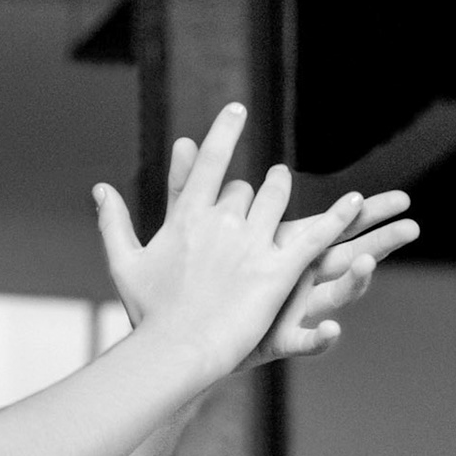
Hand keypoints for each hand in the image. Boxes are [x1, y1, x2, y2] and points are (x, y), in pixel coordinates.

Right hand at [94, 105, 363, 377]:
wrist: (176, 347)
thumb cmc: (148, 310)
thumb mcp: (125, 261)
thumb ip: (113, 221)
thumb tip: (98, 188)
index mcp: (188, 218)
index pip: (210, 163)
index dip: (224, 132)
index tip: (237, 108)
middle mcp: (222, 223)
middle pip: (244, 188)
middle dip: (252, 184)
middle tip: (264, 178)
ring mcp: (252, 245)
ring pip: (277, 200)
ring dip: (282, 187)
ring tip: (284, 179)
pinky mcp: (278, 271)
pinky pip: (316, 236)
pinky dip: (339, 217)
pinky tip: (357, 202)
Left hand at [153, 135, 419, 366]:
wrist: (181, 335)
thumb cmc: (191, 280)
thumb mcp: (192, 228)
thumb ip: (190, 185)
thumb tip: (182, 140)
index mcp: (283, 251)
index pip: (331, 226)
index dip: (362, 212)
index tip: (402, 199)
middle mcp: (296, 280)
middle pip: (347, 256)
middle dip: (380, 240)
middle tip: (412, 226)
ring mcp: (291, 310)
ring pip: (336, 295)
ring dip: (357, 281)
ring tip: (369, 264)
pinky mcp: (276, 341)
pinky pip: (304, 341)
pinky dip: (320, 338)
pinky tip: (332, 332)